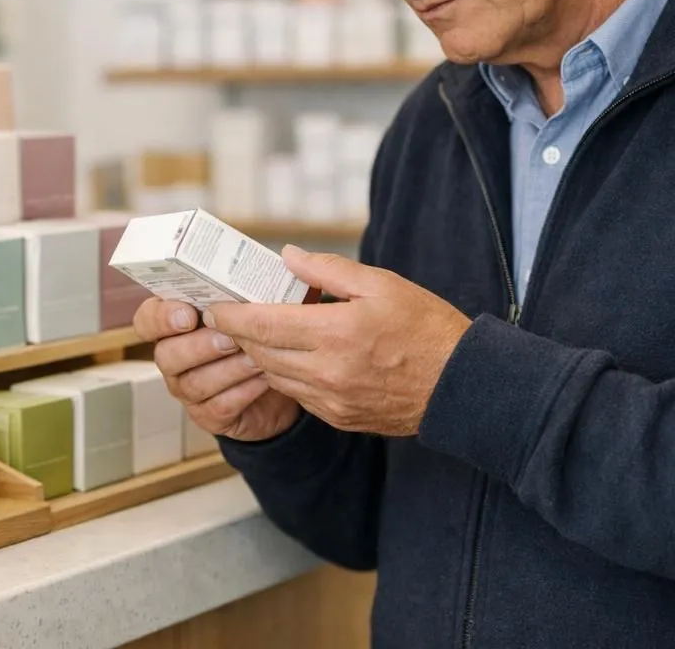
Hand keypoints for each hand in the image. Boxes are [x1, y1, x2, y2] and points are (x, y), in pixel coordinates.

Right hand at [134, 297, 300, 441]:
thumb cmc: (261, 333)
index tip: (188, 313)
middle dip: (199, 345)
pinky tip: (265, 379)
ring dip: (227, 369)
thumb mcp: (254, 306)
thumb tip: (279, 258)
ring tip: (256, 358)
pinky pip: (219, 407)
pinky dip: (243, 392)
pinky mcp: (209, 416)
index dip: (161, 318)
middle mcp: (174, 358)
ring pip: (193, 383)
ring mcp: (188, 390)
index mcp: (175, 324)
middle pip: (167, 355)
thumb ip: (247, 289)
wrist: (284, 379)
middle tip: (230, 338)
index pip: (147, 319)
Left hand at [205, 246, 472, 436]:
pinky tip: (291, 356)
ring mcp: (331, 400)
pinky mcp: (339, 418)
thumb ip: (328, 270)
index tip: (213, 305)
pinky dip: (285, 374)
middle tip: (227, 314)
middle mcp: (327, 372)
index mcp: (335, 333)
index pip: (262, 324)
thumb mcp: (381, 284)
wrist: (461, 386)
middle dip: (238, 333)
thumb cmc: (426, 328)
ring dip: (260, 354)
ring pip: (274, 376)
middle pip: (261, 351)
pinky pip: (297, 395)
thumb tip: (288, 257)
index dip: (231, 314)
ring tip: (256, 332)